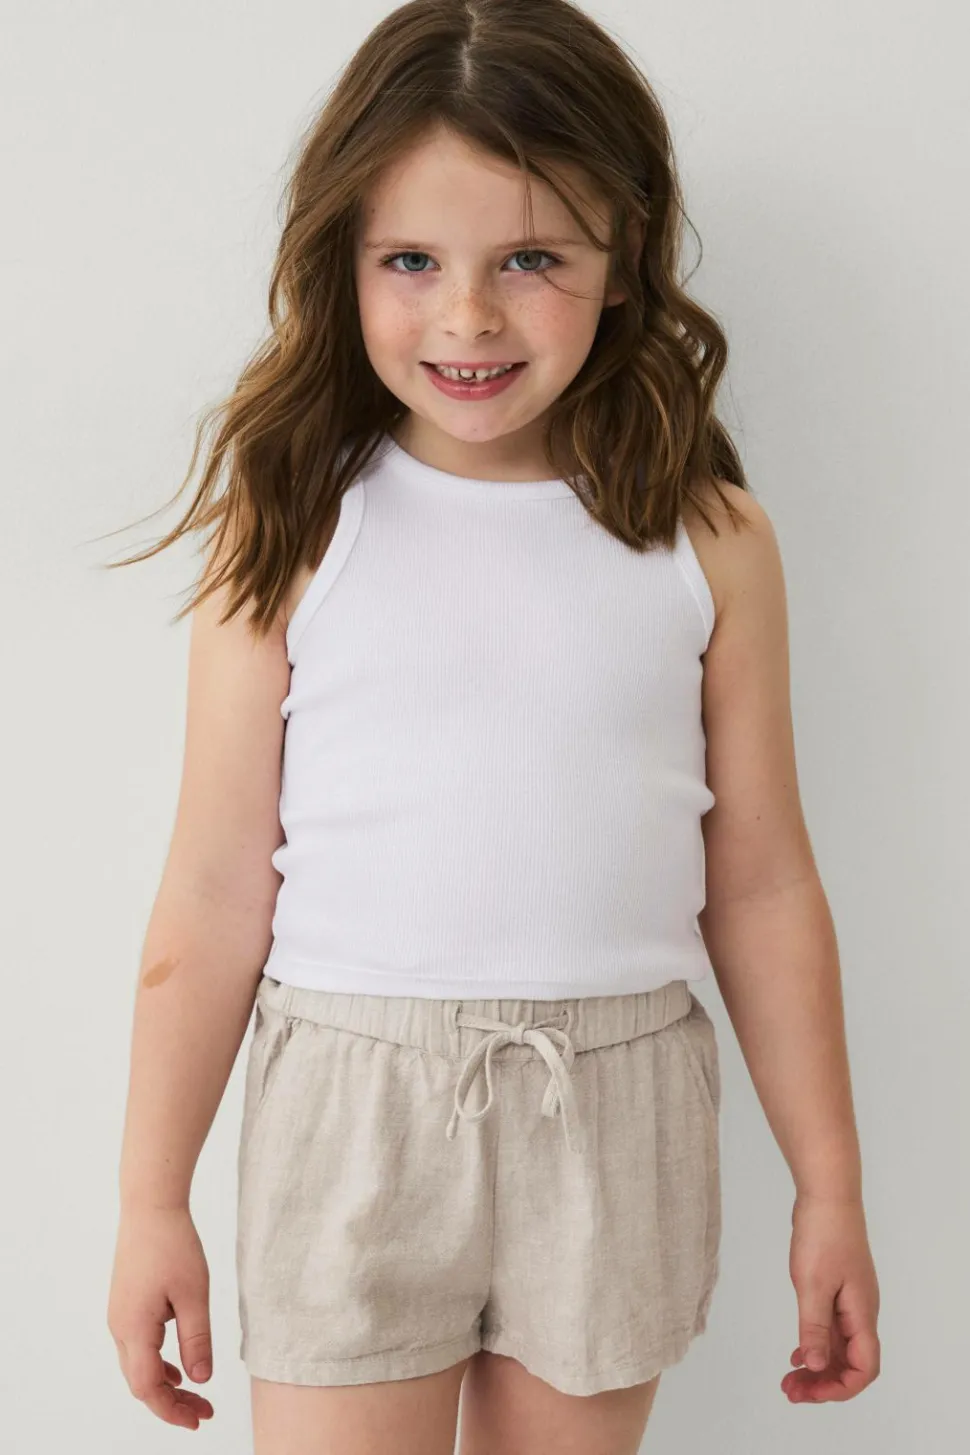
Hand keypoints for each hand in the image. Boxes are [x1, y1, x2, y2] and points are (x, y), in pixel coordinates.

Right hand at [107, 1204, 214, 1429]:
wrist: (150, 1206)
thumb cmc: (173, 1244)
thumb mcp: (194, 1294)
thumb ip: (197, 1339)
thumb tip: (201, 1379)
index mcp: (134, 1329)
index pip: (148, 1387)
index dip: (173, 1410)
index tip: (199, 1419)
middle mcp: (119, 1327)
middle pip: (140, 1382)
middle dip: (171, 1403)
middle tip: (204, 1412)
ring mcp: (119, 1316)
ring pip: (138, 1366)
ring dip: (165, 1385)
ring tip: (196, 1396)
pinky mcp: (126, 1305)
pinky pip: (138, 1347)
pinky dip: (158, 1364)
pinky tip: (179, 1368)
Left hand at [782, 1192, 880, 1402]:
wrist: (828, 1194)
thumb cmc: (822, 1235)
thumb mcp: (813, 1285)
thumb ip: (815, 1328)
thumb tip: (817, 1367)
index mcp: (861, 1314)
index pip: (865, 1368)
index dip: (840, 1387)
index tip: (808, 1391)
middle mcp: (861, 1311)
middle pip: (851, 1362)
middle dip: (823, 1383)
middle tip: (789, 1391)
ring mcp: (851, 1299)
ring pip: (840, 1346)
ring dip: (817, 1366)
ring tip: (789, 1379)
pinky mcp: (838, 1287)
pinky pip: (832, 1328)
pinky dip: (816, 1344)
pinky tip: (797, 1352)